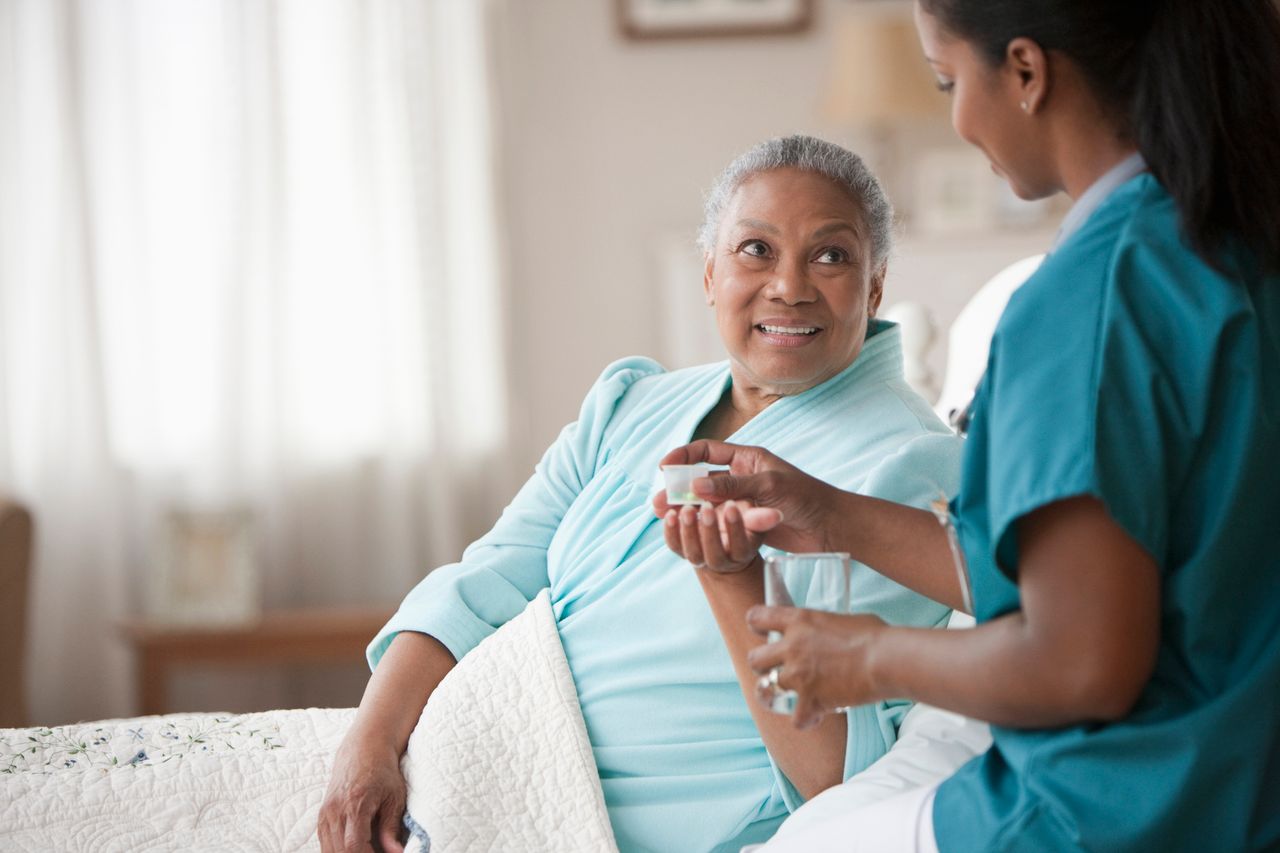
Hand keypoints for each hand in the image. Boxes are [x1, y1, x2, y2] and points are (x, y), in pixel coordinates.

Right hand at [318, 733, 406, 852]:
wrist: (363, 749)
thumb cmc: (383, 772)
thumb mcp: (394, 798)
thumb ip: (391, 828)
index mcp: (355, 804)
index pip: (353, 846)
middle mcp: (335, 810)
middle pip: (339, 852)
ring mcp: (325, 813)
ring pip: (329, 850)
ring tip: (368, 849)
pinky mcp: (322, 816)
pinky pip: (325, 844)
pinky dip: (338, 850)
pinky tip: (355, 848)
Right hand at [654, 441, 844, 554]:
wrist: (831, 527)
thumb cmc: (807, 498)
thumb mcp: (769, 485)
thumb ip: (731, 485)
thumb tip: (694, 484)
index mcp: (746, 459)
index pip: (706, 451)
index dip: (683, 456)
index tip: (664, 467)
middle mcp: (740, 479)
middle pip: (700, 479)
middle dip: (678, 488)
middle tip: (658, 500)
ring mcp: (741, 503)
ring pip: (705, 504)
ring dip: (685, 509)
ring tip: (665, 516)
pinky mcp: (744, 525)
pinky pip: (717, 523)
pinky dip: (701, 526)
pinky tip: (687, 531)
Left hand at [661, 499, 762, 573]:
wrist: (721, 538)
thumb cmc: (741, 523)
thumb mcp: (753, 520)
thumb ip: (761, 517)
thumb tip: (777, 514)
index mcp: (741, 553)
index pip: (740, 545)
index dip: (735, 528)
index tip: (731, 506)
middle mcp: (720, 560)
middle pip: (713, 551)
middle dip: (709, 530)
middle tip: (707, 507)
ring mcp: (699, 558)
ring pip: (692, 551)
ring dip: (687, 530)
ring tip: (686, 509)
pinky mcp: (681, 551)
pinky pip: (673, 545)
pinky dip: (669, 531)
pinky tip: (669, 513)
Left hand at [745, 606, 888, 729]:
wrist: (887, 659)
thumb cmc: (875, 636)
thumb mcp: (844, 620)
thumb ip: (828, 627)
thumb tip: (834, 633)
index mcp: (799, 620)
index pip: (758, 617)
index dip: (757, 624)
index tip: (761, 630)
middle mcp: (792, 647)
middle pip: (754, 659)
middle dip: (763, 665)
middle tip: (779, 668)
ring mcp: (798, 675)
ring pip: (766, 689)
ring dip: (778, 693)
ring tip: (791, 695)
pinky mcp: (811, 700)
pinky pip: (796, 718)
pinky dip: (806, 719)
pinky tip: (816, 716)